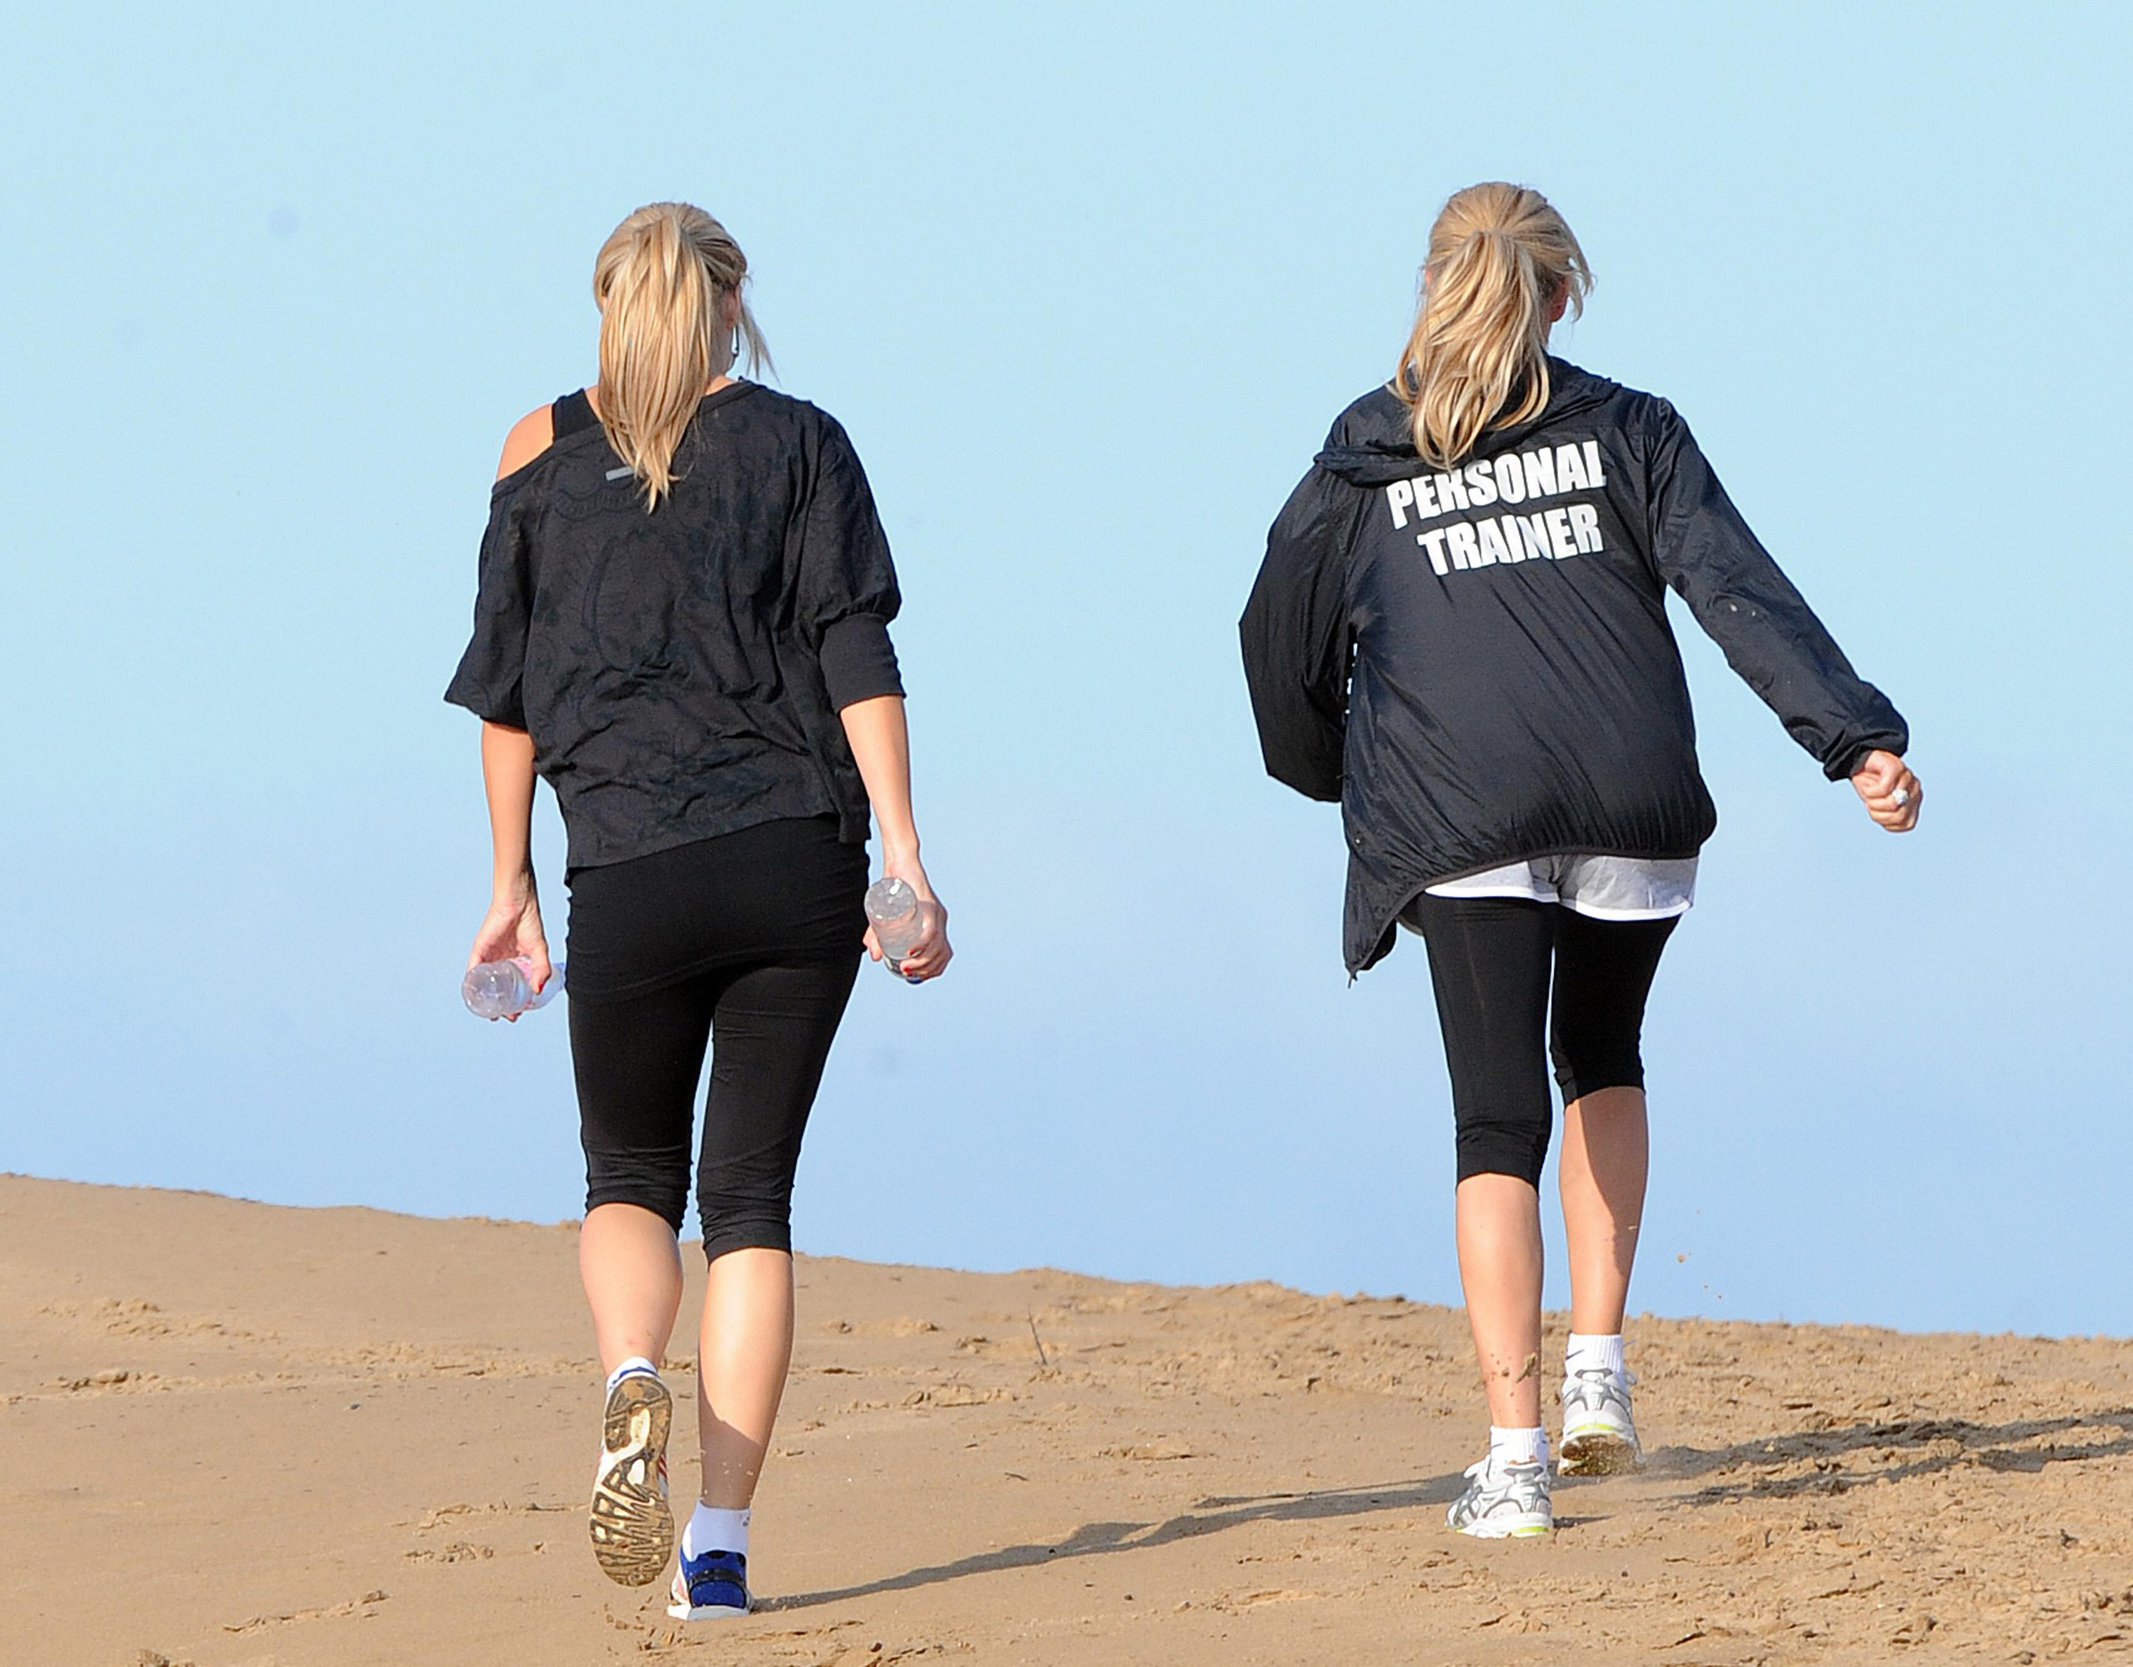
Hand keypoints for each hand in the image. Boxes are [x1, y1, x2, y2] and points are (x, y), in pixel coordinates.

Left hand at [468, 875, 551, 1020]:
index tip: (517, 1015)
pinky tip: (477, 996)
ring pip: (483, 984)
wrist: (518, 903)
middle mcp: (499, 962)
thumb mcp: (540, 951)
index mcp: (514, 963)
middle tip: (507, 1017)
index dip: (514, 1004)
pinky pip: (472, 970)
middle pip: (497, 990)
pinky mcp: (479, 950)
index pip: (512, 989)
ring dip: (487, 1001)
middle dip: (501, 1007)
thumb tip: (538, 991)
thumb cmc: (529, 921)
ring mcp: (488, 957)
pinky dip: (472, 984)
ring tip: (493, 1013)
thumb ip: (542, 970)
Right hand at [869, 851, 952, 983]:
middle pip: (943, 954)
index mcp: (935, 924)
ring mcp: (936, 912)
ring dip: (923, 961)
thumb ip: (878, 937)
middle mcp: (940, 919)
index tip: (918, 977)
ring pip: (938, 945)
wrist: (897, 862)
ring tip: (906, 966)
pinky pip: (931, 929)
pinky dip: (923, 944)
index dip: (934, 970)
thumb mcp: (882, 918)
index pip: (944, 955)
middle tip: (905, 972)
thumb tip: (876, 958)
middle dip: (926, 969)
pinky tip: (913, 951)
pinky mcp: (928, 904)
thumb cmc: (891, 889)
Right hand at [1850, 749, 1921, 832]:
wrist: (1857, 761)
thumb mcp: (1878, 806)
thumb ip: (1890, 815)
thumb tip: (1897, 811)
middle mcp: (1915, 789)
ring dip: (1873, 802)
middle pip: (1899, 816)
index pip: (1906, 824)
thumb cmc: (1869, 785)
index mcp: (1914, 800)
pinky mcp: (1895, 767)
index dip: (1886, 822)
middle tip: (1870, 802)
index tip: (1877, 810)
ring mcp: (1907, 777)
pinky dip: (1870, 792)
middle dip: (1879, 813)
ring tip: (1869, 793)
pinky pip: (1884, 789)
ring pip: (1892, 803)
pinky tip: (1867, 786)